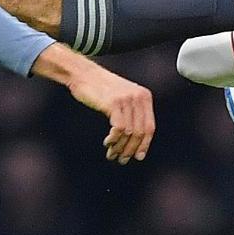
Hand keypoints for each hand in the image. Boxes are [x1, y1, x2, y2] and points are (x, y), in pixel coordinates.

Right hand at [39, 47, 154, 163]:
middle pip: (140, 132)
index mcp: (144, 97)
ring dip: (120, 147)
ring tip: (112, 154)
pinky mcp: (114, 103)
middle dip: (131, 149)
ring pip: (129, 133)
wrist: (83, 74)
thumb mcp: (123, 97)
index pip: (150, 127)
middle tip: (122, 160)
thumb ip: (132, 113)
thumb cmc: (101, 89)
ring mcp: (127, 99)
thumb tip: (137, 142)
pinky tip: (107, 143)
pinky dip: (113, 139)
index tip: (138, 157)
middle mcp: (139, 97)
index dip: (144, 144)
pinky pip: (119, 129)